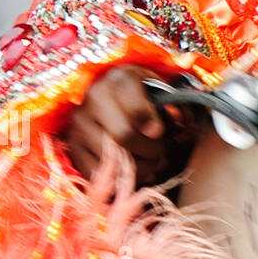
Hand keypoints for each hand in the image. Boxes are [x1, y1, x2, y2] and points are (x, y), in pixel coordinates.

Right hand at [64, 66, 175, 187]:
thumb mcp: (160, 89)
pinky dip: (117, 179)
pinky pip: (94, 172)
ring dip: (137, 168)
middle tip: (161, 154)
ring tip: (151, 164)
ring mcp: (79, 122)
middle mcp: (94, 97)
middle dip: (149, 151)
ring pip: (110, 156)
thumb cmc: (142, 94)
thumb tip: (185, 127)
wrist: (110, 93)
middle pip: (123, 136)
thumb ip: (176, 105)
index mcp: (120, 79)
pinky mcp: (72, 144)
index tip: (160, 133)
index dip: (154, 127)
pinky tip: (132, 173)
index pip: (137, 109)